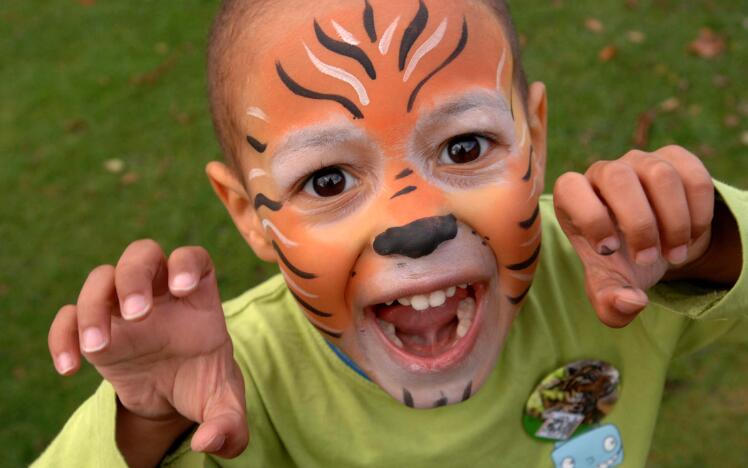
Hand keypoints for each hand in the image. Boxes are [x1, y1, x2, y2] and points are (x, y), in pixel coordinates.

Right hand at [47, 240, 247, 458]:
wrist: (171, 395)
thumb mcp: (224, 405)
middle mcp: (159, 292)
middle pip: (142, 254)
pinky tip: (69, 367)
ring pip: (101, 278)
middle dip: (135, 275)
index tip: (183, 289)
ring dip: (94, 306)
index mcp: (197, 297)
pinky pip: (68, 316)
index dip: (186, 263)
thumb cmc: (203, 383)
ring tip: (99, 348)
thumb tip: (207, 442)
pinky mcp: (96, 329)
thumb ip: (228, 425)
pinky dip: (62, 335)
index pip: (192, 257)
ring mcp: (123, 307)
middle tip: (136, 315)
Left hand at [553, 145, 714, 326]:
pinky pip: (693, 174)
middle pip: (617, 177)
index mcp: (573, 197)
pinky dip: (699, 210)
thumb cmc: (620, 261)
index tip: (610, 251)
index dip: (590, 218)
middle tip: (649, 259)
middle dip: (638, 223)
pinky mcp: (675, 159)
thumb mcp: (609, 286)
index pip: (570, 188)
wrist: (654, 244)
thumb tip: (629, 302)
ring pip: (659, 174)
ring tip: (675, 254)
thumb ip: (609, 303)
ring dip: (673, 221)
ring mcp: (639, 161)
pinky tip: (693, 234)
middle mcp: (603, 172)